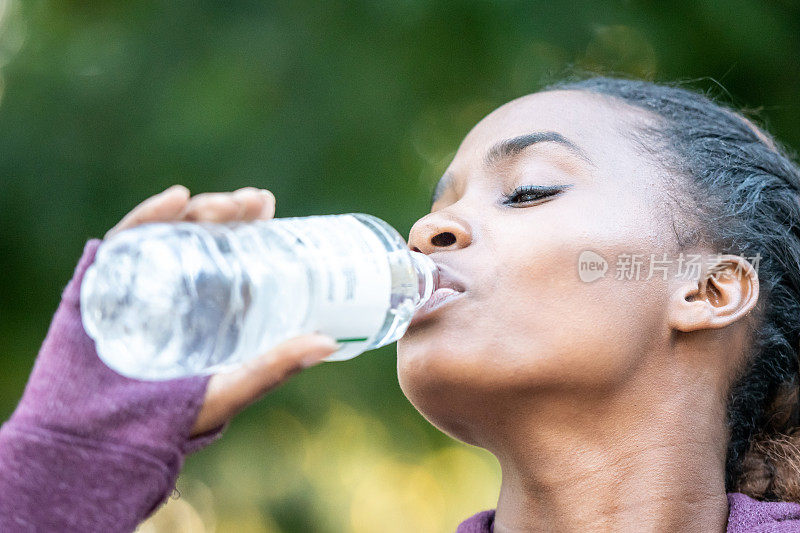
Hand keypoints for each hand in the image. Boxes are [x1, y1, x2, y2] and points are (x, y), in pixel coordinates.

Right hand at [105, 185, 339, 435]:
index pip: (224, 250)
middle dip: (225, 211)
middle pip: (197, 234)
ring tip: (223, 205)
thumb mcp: (230, 388)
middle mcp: (169, 287)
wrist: (101, 444)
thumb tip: (330, 342)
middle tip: (251, 202)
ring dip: (194, 211)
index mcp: (201, 304)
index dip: (245, 223)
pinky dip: (145, 218)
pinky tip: (174, 201)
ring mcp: (133, 283)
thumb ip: (273, 368)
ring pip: (165, 232)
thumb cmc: (168, 421)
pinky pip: (121, 244)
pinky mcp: (99, 286)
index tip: (266, 205)